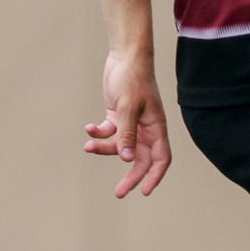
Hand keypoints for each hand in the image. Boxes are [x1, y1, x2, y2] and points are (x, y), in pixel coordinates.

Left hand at [85, 49, 172, 198]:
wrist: (125, 57)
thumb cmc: (132, 79)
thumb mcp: (128, 108)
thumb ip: (127, 134)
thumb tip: (127, 159)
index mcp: (156, 127)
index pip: (161, 158)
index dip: (155, 176)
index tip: (143, 191)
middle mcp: (146, 128)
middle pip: (140, 159)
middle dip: (130, 175)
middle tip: (119, 192)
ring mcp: (132, 123)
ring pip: (120, 146)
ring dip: (104, 149)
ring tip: (88, 146)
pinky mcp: (118, 117)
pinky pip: (109, 133)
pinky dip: (98, 133)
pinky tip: (88, 129)